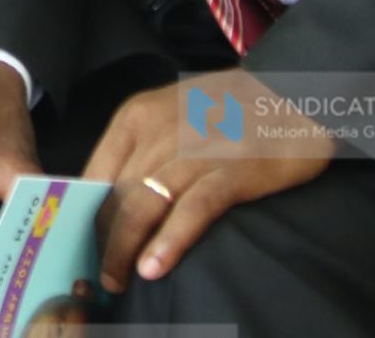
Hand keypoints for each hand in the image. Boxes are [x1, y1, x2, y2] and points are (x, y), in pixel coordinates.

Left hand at [81, 71, 332, 293]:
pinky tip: (155, 266)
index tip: (81, 246)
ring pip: (144, 205)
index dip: (84, 216)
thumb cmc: (226, 110)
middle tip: (101, 275)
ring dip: (126, 248)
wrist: (293, 93)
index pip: (95, 174)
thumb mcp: (170, 116)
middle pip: (117, 195)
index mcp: (136, 117)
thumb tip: (108, 199)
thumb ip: (140, 150)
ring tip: (119, 280)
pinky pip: (193, 210)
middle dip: (104, 241)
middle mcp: (158, 131)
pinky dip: (170, 240)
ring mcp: (195, 150)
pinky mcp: (233, 171)